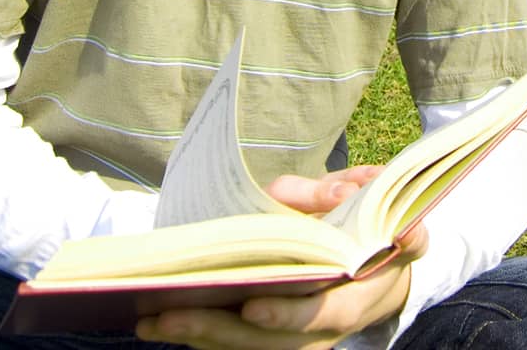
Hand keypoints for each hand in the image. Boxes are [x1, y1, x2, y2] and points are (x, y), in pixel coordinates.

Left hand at [135, 167, 428, 348]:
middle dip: (218, 331)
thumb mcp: (364, 197)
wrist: (375, 261)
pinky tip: (161, 324)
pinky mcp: (277, 341)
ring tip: (151, 322)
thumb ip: (347, 193)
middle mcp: (326, 328)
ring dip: (200, 339)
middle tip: (168, 318)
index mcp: (354, 293)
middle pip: (271, 343)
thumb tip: (339, 194)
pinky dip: (203, 339)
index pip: (320, 314)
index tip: (251, 308)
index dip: (286, 315)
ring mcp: (301, 341)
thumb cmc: (363, 224)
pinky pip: (239, 347)